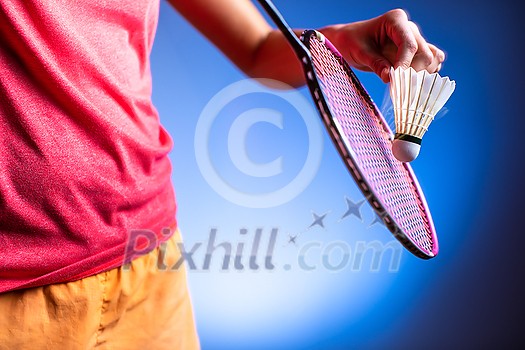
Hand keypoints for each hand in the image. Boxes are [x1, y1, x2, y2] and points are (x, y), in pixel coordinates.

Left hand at [322, 9, 444, 82]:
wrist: (349, 42)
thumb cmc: (351, 42)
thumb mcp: (359, 52)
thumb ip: (376, 64)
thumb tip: (390, 78)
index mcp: (395, 20)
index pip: (409, 45)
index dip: (405, 64)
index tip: (394, 79)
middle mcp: (409, 28)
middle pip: (424, 54)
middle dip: (412, 71)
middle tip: (394, 83)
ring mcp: (415, 40)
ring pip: (431, 59)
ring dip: (419, 74)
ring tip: (400, 82)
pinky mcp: (415, 52)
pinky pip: (430, 63)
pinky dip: (423, 74)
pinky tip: (408, 81)